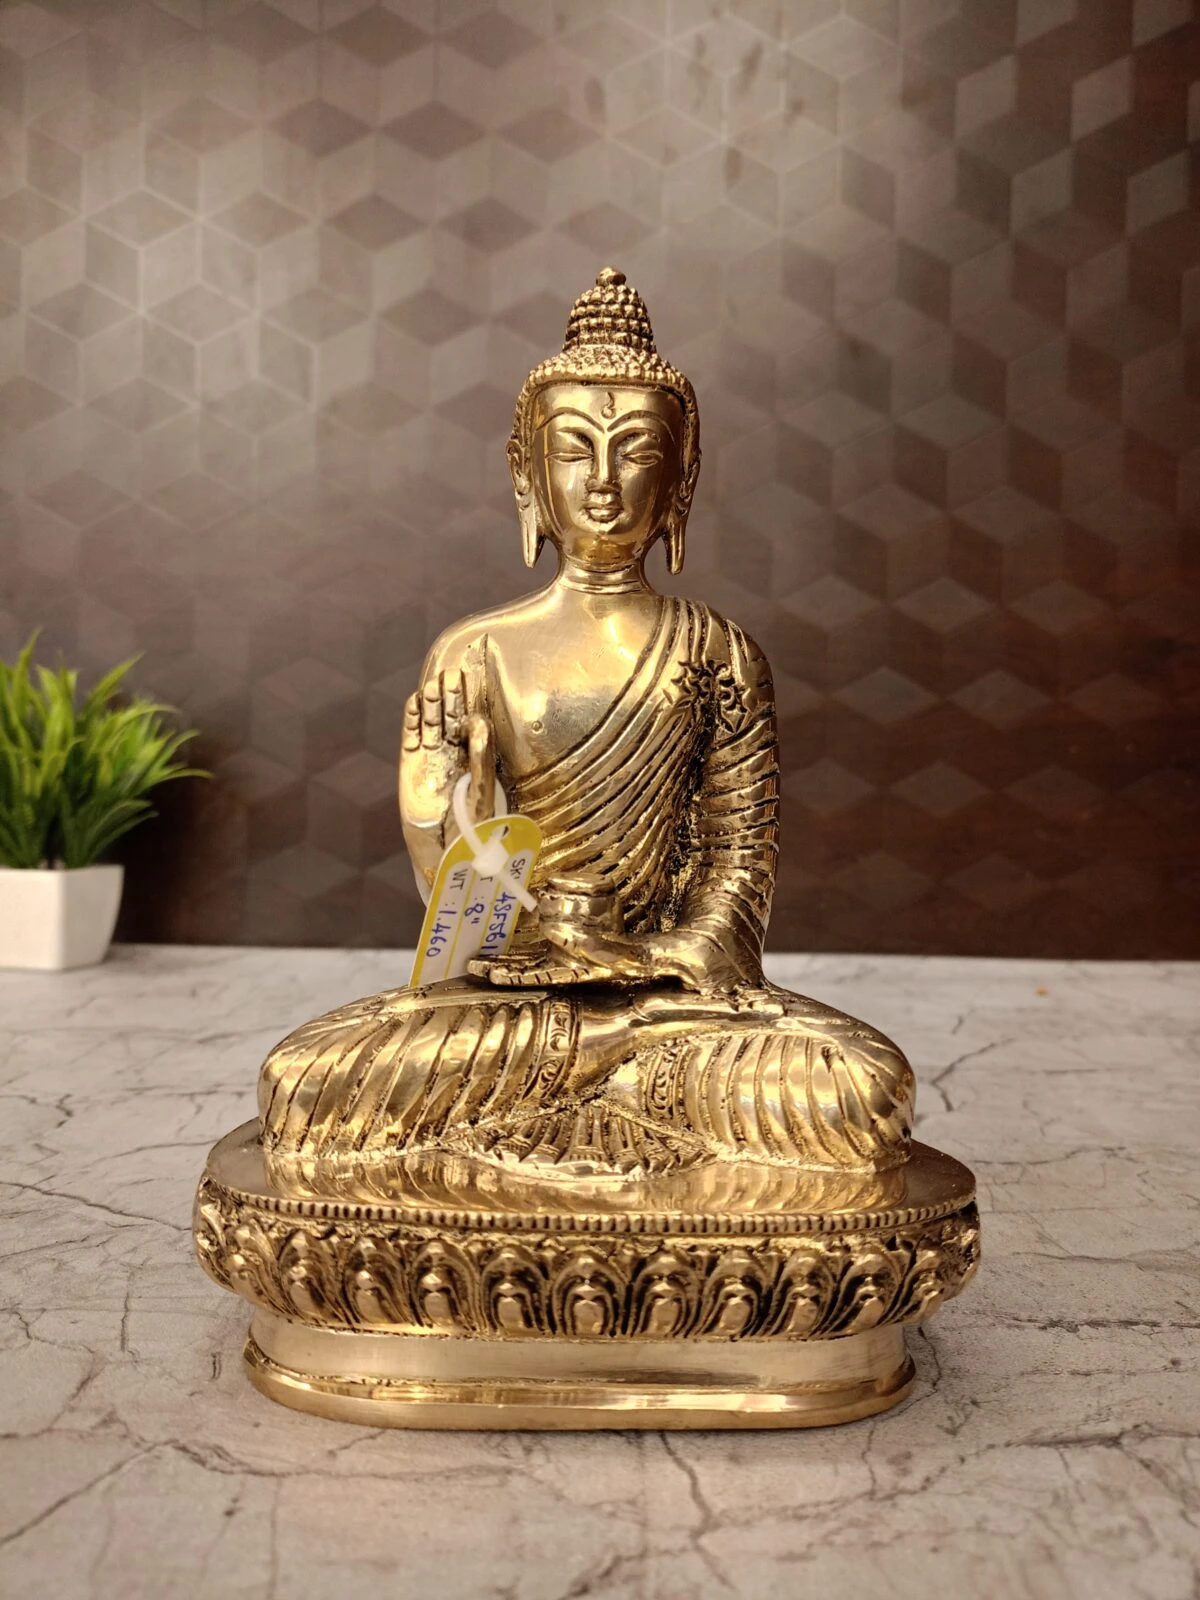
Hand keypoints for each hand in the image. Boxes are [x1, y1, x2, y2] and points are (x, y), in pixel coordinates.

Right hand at [400, 664, 494, 887]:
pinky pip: (411, 737)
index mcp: (474, 759)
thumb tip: (481, 723)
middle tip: (453, 673)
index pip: (472, 724)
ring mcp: (431, 759)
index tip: (473, 680)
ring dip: (433, 704)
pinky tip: (415, 702)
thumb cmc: (471, 828)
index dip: (471, 703)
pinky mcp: (411, 766)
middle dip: (452, 697)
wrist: (445, 854)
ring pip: (432, 724)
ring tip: (433, 681)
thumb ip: (480, 757)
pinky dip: (412, 720)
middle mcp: (453, 755)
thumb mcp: (481, 791)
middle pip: (452, 718)